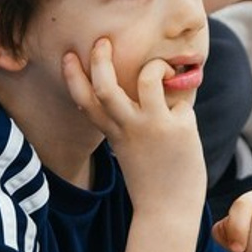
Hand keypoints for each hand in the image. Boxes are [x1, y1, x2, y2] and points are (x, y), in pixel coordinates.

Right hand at [62, 37, 205, 215]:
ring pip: (144, 80)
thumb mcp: (130, 149)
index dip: (72, 77)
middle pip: (103, 87)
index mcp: (110, 132)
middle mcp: (125, 127)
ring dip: (151, 66)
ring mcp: (150, 126)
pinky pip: (177, 94)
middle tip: (103, 41)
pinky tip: (184, 95)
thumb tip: (148, 95)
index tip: (67, 57)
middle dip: (99, 60)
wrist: (166, 209)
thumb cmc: (151, 180)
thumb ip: (131, 124)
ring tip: (158, 67)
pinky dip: (179, 87)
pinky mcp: (176, 128)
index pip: (83, 100)